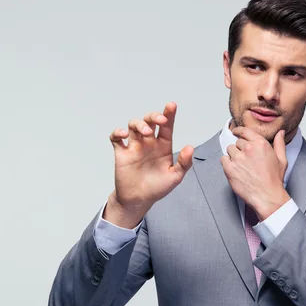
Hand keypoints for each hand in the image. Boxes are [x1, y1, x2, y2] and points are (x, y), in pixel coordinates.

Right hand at [104, 102, 193, 227]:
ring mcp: (135, 146)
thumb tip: (190, 148)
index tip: (172, 105)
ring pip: (133, 125)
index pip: (167, 126)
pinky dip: (117, 132)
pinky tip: (123, 134)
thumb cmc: (157, 188)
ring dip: (139, 124)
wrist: (139, 200)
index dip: (169, 114)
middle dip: (154, 116)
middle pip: (149, 121)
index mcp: (163, 146)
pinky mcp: (122, 153)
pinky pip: (116, 138)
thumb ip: (184, 163)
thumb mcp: (175, 177)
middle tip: (160, 120)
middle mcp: (149, 143)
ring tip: (146, 132)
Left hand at [221, 127, 289, 220]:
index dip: (238, 131)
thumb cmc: (274, 180)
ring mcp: (238, 158)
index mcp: (260, 144)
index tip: (235, 131)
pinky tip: (235, 169)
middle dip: (241, 149)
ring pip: (230, 150)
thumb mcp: (281, 159)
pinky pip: (223, 159)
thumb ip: (279, 144)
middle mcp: (248, 149)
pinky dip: (227, 163)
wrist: (267, 196)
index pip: (245, 131)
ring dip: (233, 155)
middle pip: (237, 142)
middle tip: (247, 160)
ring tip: (242, 166)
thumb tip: (280, 133)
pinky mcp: (229, 168)